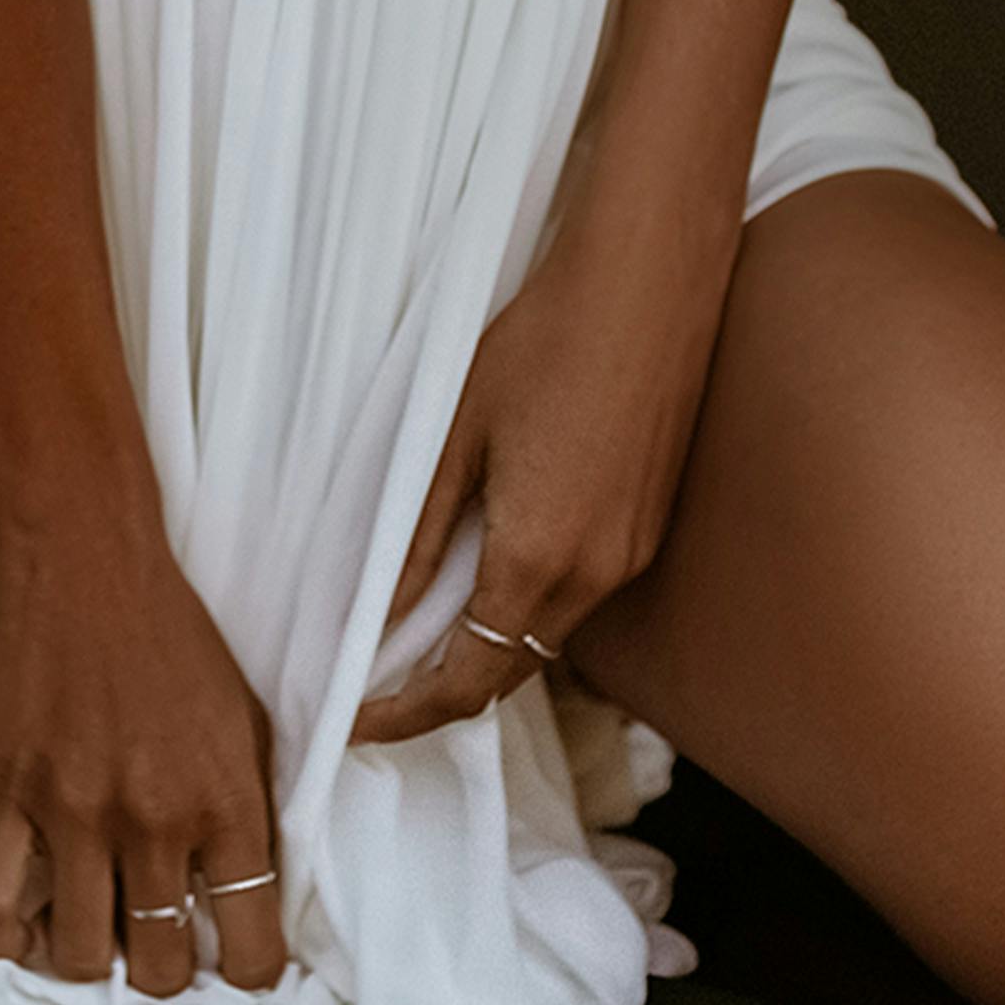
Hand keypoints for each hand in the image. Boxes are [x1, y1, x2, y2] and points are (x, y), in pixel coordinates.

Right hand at [0, 497, 289, 994]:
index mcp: (226, 800)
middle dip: (159, 966)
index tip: (229, 957)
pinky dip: (8, 941)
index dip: (245, 968)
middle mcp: (154, 820)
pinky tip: (25, 922)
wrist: (82, 553)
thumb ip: (252, 808)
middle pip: (160, 969)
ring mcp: (73, 814)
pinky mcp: (3, 797)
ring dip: (86, 957)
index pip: (253, 949)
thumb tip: (251, 891)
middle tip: (148, 936)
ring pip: (80, 959)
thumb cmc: (167, 628)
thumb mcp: (244, 716)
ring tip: (87, 924)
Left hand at [350, 187, 740, 747]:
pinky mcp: (648, 526)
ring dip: (489, 649)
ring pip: (547, 639)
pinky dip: (530, 607)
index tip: (355, 723)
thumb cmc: (544, 339)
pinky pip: (580, 597)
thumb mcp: (456, 434)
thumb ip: (418, 537)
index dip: (406, 714)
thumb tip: (378, 617)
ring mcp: (631, 554)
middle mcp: (595, 576)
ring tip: (423, 629)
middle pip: (509, 673)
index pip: (465, 682)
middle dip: (443, 694)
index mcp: (538, 559)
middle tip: (379, 685)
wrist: (647, 282)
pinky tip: (492, 568)